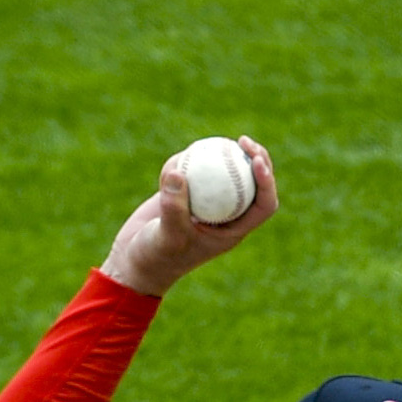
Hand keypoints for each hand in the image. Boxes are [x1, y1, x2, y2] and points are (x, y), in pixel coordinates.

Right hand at [99, 137, 277, 297]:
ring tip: (205, 145)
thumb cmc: (156, 258)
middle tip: (243, 141)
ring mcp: (206, 201)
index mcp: (233, 230)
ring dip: (217, 154)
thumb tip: (178, 171)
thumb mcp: (166, 236)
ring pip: (222, 171)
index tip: (256, 161)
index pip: (263, 206)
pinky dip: (184, 161)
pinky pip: (193, 168)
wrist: (134, 260)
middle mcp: (225, 214)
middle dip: (255, 158)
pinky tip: (175, 161)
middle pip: (251, 183)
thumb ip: (173, 207)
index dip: (267, 182)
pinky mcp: (186, 191)